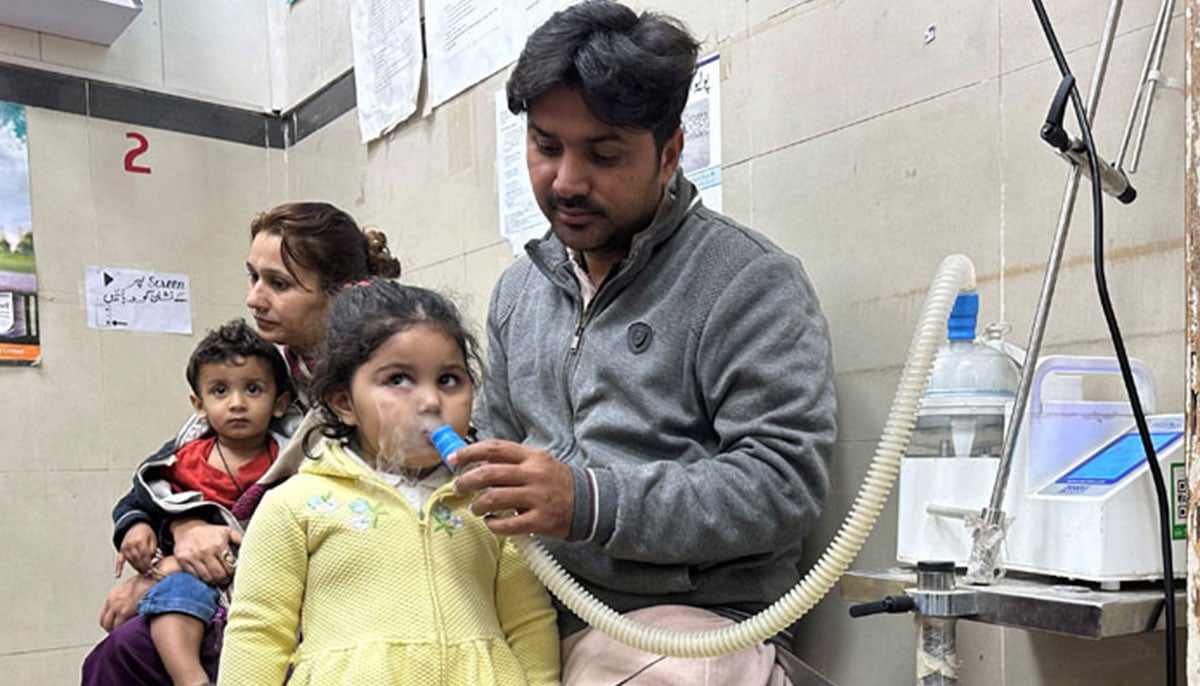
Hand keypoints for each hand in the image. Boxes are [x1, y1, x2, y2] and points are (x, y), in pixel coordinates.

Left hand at [98, 573, 154, 632]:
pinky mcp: (125, 611)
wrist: (155, 577)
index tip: (115, 627)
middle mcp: (112, 600)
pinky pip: (119, 626)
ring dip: (116, 631)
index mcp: (113, 594)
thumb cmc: (148, 580)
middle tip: (119, 633)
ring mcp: (117, 606)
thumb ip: (126, 597)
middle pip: (105, 622)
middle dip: (111, 629)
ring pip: (109, 626)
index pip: (104, 614)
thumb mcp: (132, 587)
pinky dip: (123, 631)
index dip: (109, 623)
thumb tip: (129, 607)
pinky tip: (130, 631)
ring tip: (125, 634)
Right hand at [115, 522, 156, 576]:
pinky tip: (117, 575)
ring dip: (136, 568)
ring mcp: (124, 547)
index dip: (148, 563)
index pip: (144, 555)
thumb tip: (150, 561)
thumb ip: (152, 550)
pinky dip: (118, 568)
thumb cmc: (146, 533)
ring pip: (130, 561)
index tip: (151, 569)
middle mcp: (130, 544)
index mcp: (139, 540)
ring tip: (142, 572)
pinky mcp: (121, 550)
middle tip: (148, 573)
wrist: (136, 525)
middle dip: (143, 567)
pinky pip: (119, 560)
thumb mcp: (152, 539)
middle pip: (136, 559)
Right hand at [170, 519, 241, 584]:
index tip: (233, 574)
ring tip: (217, 578)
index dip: (233, 574)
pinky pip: (194, 576)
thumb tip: (254, 550)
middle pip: (218, 576)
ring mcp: (192, 557)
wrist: (188, 527)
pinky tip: (206, 574)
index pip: (229, 568)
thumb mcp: (229, 532)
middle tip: (226, 579)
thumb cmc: (212, 532)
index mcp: (218, 544)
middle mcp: (205, 551)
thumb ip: (241, 540)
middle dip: (224, 580)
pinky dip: (201, 578)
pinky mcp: (182, 561)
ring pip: (206, 578)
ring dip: (213, 581)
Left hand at [450, 440, 573, 537]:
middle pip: (489, 473)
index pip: (494, 448)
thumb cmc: (556, 482)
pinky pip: (507, 525)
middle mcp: (533, 474)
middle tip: (458, 488)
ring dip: (478, 505)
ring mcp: (536, 498)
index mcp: (531, 457)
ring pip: (494, 499)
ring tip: (476, 508)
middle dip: (466, 481)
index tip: (452, 460)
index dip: (469, 453)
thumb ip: (511, 462)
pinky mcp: (539, 520)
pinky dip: (493, 525)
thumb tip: (478, 463)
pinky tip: (492, 522)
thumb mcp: (538, 462)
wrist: (588, 502)